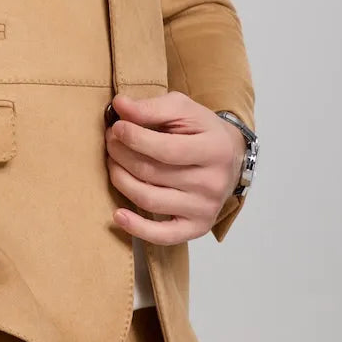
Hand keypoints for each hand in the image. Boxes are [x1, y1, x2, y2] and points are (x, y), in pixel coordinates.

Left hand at [104, 89, 245, 243]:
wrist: (230, 158)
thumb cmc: (201, 131)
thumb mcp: (183, 109)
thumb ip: (151, 107)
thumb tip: (120, 105)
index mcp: (214, 149)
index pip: (165, 148)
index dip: (134, 138)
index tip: (117, 128)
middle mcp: (213, 183)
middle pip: (152, 173)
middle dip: (122, 155)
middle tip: (111, 142)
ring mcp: (205, 208)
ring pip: (149, 200)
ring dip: (121, 180)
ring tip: (113, 163)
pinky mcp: (196, 227)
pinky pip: (163, 236)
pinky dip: (136, 228)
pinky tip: (118, 215)